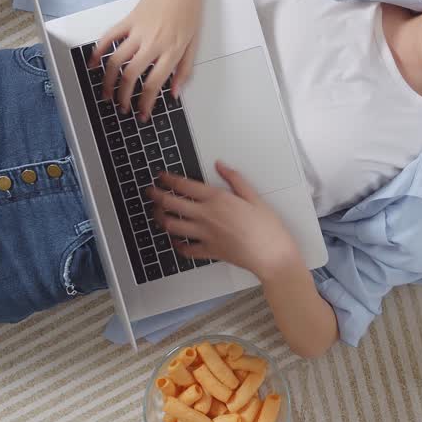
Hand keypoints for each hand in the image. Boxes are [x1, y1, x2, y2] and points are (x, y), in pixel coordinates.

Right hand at [89, 0, 201, 120]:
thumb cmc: (190, 12)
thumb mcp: (194, 44)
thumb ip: (184, 70)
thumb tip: (175, 92)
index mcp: (171, 50)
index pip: (153, 84)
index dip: (145, 103)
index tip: (141, 114)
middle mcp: (153, 42)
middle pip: (130, 75)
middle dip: (123, 97)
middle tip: (122, 107)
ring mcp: (138, 31)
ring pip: (116, 60)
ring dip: (108, 80)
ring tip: (106, 93)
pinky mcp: (128, 20)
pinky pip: (108, 38)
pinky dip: (98, 52)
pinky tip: (93, 65)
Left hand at [146, 161, 301, 280]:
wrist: (272, 255)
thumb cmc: (267, 228)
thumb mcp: (254, 197)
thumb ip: (235, 180)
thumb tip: (220, 166)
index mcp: (218, 199)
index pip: (185, 186)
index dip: (168, 180)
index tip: (161, 177)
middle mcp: (207, 216)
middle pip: (172, 204)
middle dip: (157, 196)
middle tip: (150, 192)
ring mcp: (205, 235)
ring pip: (173, 226)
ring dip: (161, 218)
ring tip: (156, 213)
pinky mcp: (209, 251)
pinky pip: (186, 249)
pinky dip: (177, 245)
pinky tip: (176, 241)